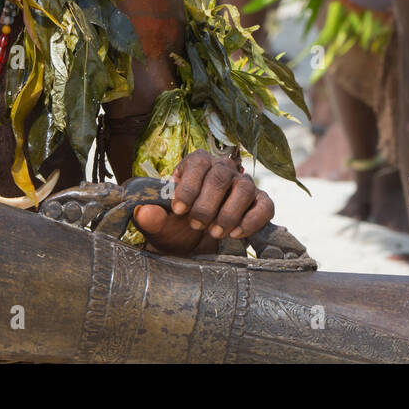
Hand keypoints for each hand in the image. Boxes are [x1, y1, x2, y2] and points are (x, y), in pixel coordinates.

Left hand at [133, 151, 274, 256]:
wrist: (194, 245)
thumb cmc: (176, 227)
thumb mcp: (160, 224)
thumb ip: (150, 217)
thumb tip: (144, 211)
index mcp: (196, 163)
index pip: (197, 164)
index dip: (188, 187)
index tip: (179, 210)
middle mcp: (222, 168)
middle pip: (220, 177)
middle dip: (207, 205)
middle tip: (196, 225)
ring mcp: (243, 185)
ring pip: (243, 189)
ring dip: (228, 214)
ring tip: (215, 233)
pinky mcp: (260, 202)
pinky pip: (264, 206)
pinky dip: (252, 221)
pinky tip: (236, 234)